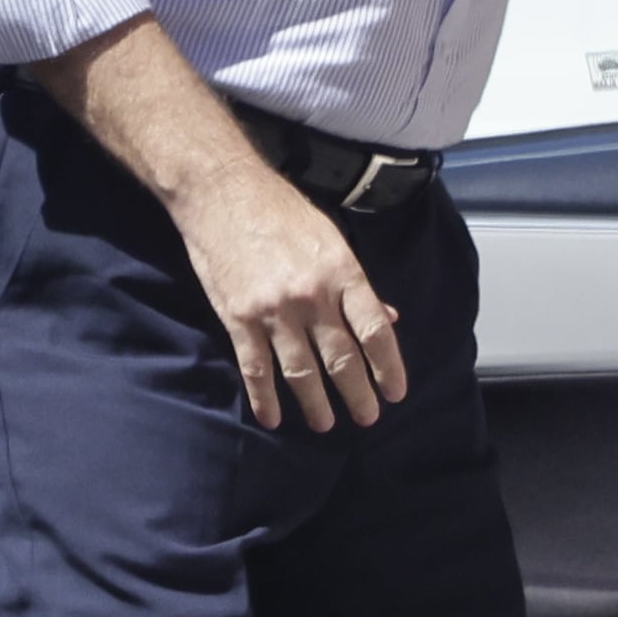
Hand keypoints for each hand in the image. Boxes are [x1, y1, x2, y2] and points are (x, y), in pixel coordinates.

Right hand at [174, 166, 411, 429]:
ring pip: (301, 372)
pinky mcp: (239, 318)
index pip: (374, 331)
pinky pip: (255, 369)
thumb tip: (388, 318)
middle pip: (341, 358)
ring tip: (325, 423)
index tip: (395, 393)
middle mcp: (312, 296)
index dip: (388, 367)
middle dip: (357, 394)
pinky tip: (273, 418)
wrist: (221, 193)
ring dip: (315, 403)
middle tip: (367, 418)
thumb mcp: (330, 238)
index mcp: (342, 272)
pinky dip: (264, 398)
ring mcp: (274, 310)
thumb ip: (358, 283)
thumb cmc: (280, 211)